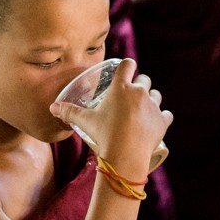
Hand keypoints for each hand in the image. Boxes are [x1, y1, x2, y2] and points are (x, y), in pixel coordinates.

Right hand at [49, 58, 171, 179]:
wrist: (125, 154)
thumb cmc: (103, 134)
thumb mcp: (84, 121)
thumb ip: (68, 111)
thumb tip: (53, 107)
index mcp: (121, 86)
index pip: (128, 65)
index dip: (127, 65)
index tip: (125, 69)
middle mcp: (140, 92)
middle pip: (145, 79)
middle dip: (139, 84)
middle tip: (131, 94)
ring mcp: (153, 106)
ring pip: (156, 95)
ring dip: (151, 99)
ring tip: (143, 107)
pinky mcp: (162, 121)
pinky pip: (166, 114)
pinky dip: (162, 117)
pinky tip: (157, 121)